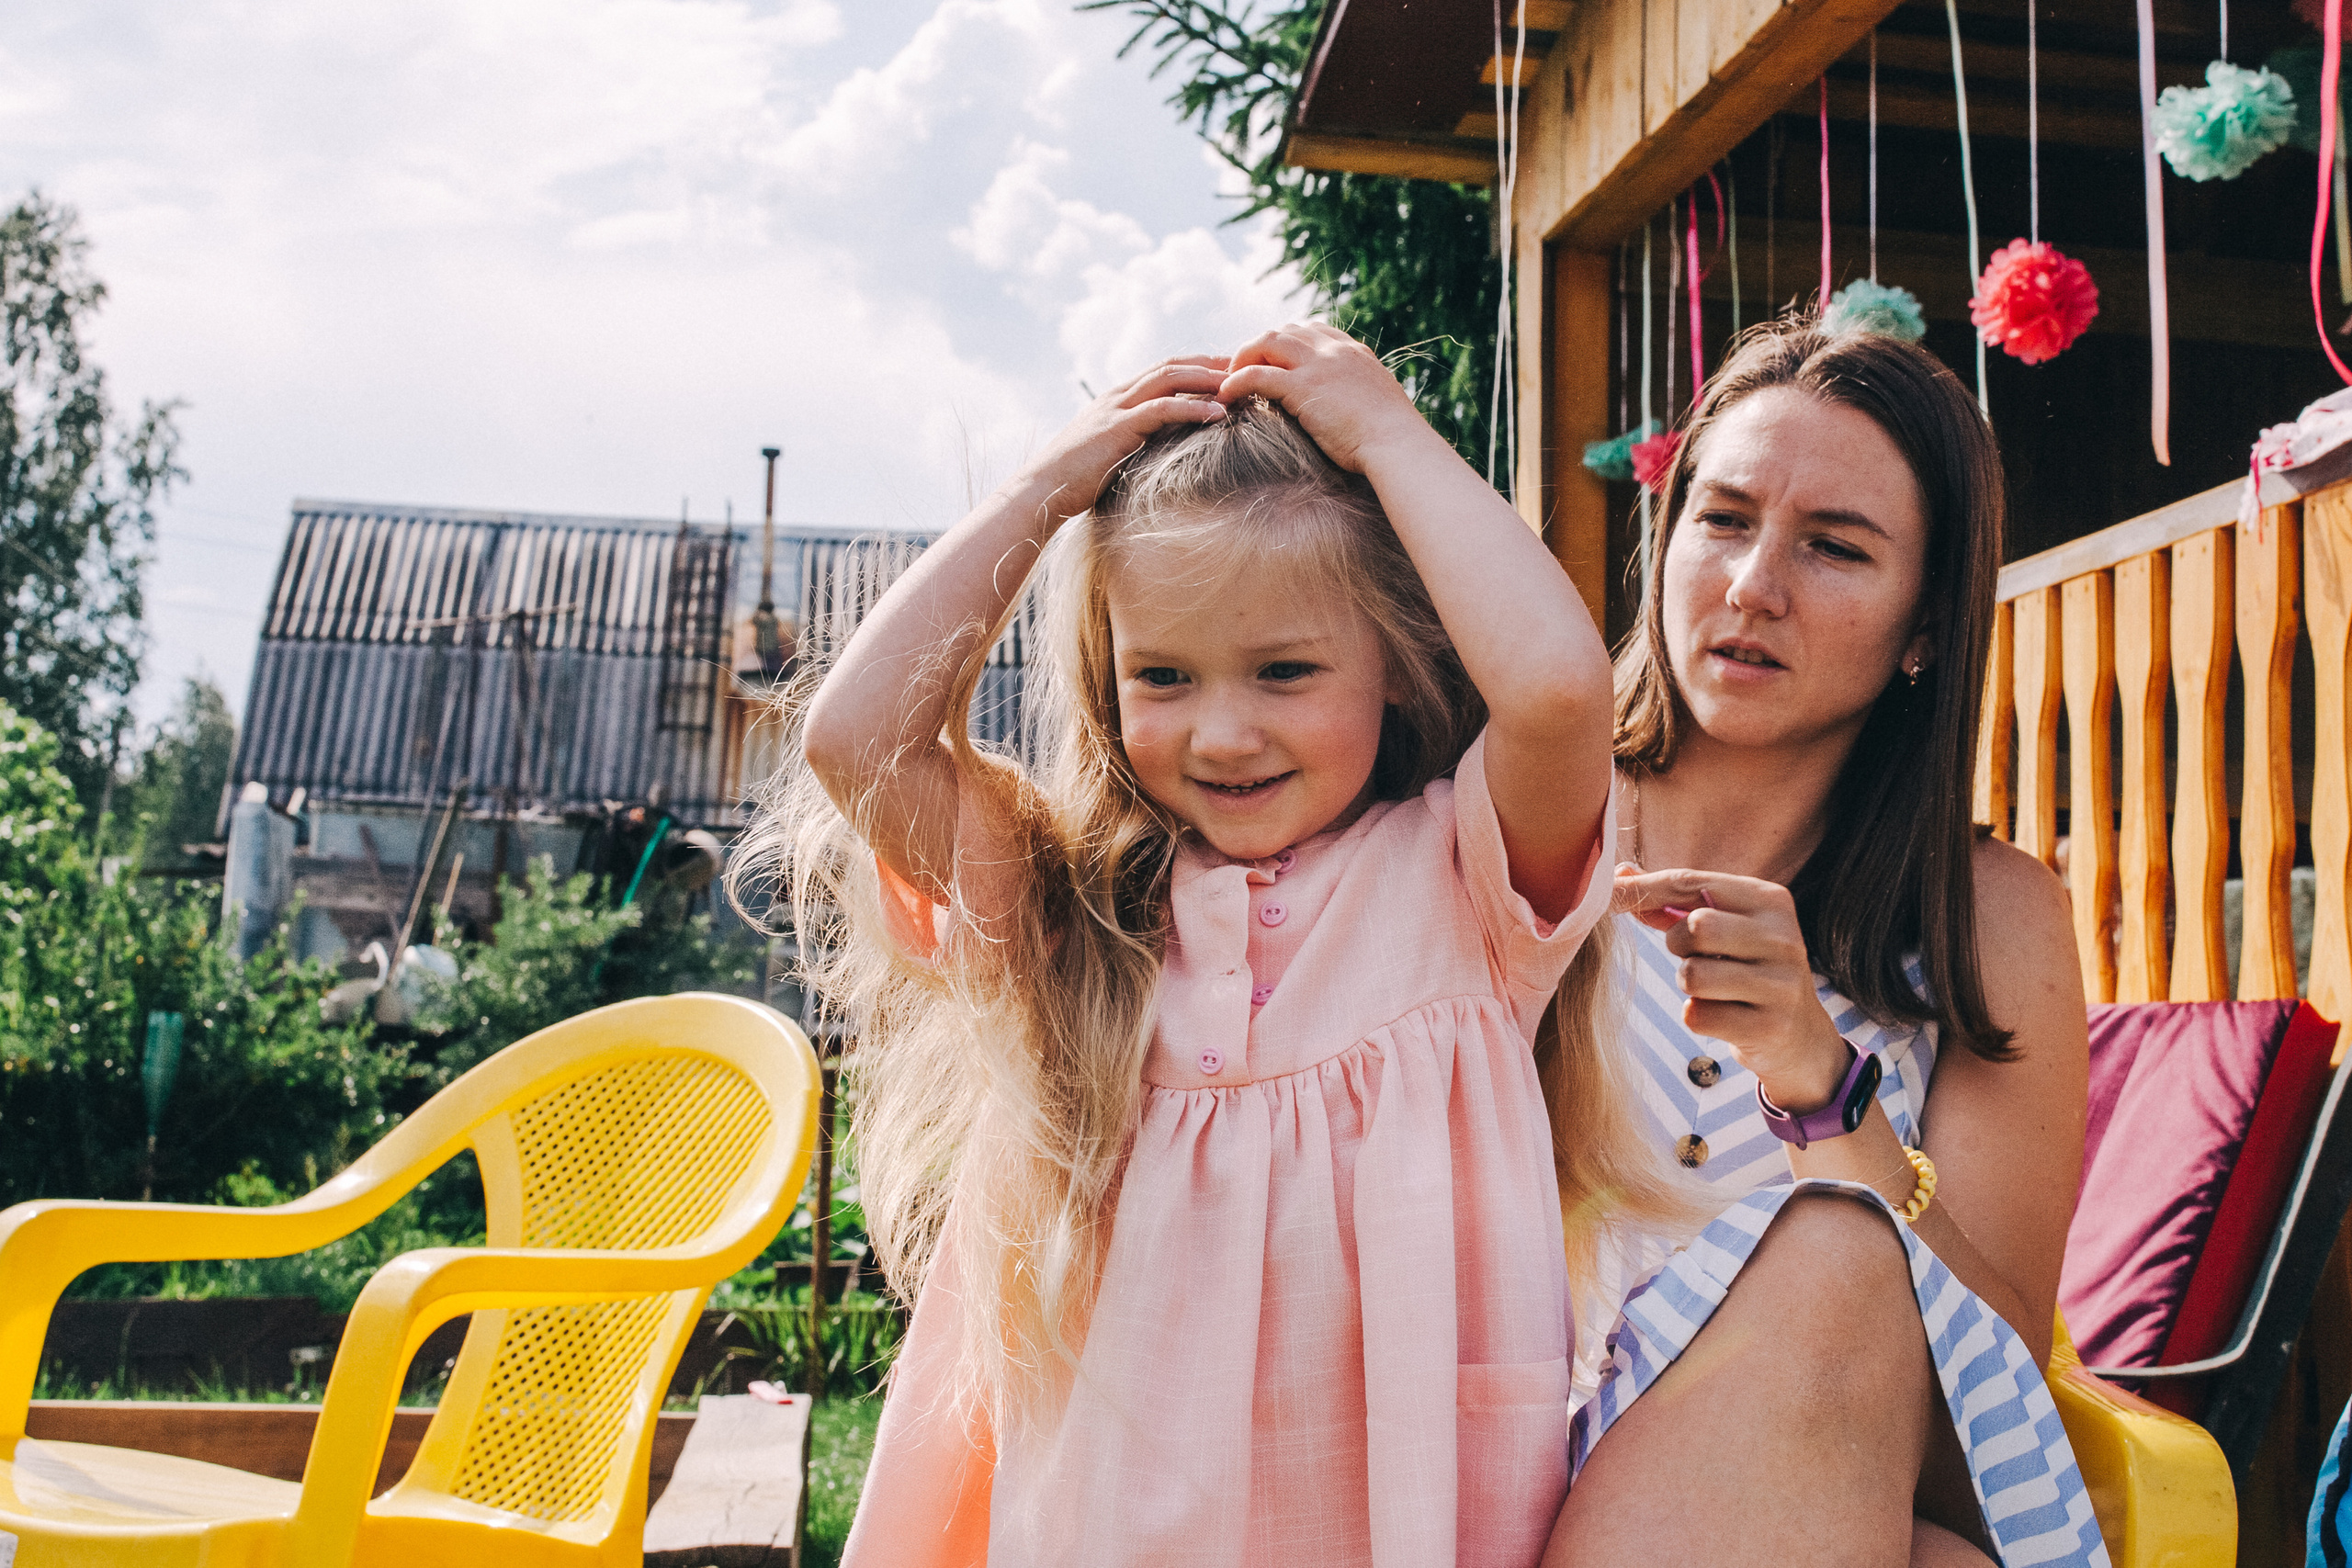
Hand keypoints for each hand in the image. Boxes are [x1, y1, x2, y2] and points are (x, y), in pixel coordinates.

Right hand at [1016, 356, 1231, 523]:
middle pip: (1172, 365)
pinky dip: (1193, 408)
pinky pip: (1162, 409)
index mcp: (1118, 398)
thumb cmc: (1076, 479)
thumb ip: (1137, 442)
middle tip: (1245, 365)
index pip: (1164, 370)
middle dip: (1210, 362)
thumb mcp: (1112, 453)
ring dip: (1207, 378)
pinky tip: (1219, 414)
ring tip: (1240, 383)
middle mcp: (1119, 395)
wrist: (1043, 489)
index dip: (1198, 366)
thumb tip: (1165, 450)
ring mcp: (1117, 408)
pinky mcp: (1118, 427)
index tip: (1230, 370)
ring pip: (1169, 378)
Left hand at [1216, 321, 1438, 473]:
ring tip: (1231, 380)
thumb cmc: (1392, 437)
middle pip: (1285, 331)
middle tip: (1246, 372)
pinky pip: (1257, 374)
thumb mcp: (1379, 403)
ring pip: (1268, 342)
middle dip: (1261, 348)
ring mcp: (1318, 365)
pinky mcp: (1302, 387)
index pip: (1312, 330)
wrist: (1397, 444)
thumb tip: (1353, 408)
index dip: (1287, 343)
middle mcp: (1335, 351)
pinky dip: (1236, 381)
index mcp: (1354, 352)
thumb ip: (1361, 395)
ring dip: (1244, 357)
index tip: (1273, 363)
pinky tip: (1226, 394)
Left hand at [1614, 867, 1852, 1114]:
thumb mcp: (1725, 925)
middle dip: (1677, 943)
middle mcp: (1783, 938)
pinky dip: (1697, 1016)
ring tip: (1713, 987)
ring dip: (1688, 983)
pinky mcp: (1769, 1027)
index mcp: (1770, 900)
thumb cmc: (1747, 968)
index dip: (1643, 890)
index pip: (1691, 882)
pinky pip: (1697, 1016)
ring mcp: (1780, 985)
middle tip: (1695, 956)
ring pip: (1692, 975)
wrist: (1799, 1036)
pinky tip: (1724, 1016)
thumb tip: (1618, 874)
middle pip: (1694, 927)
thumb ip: (1674, 900)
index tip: (1607, 896)